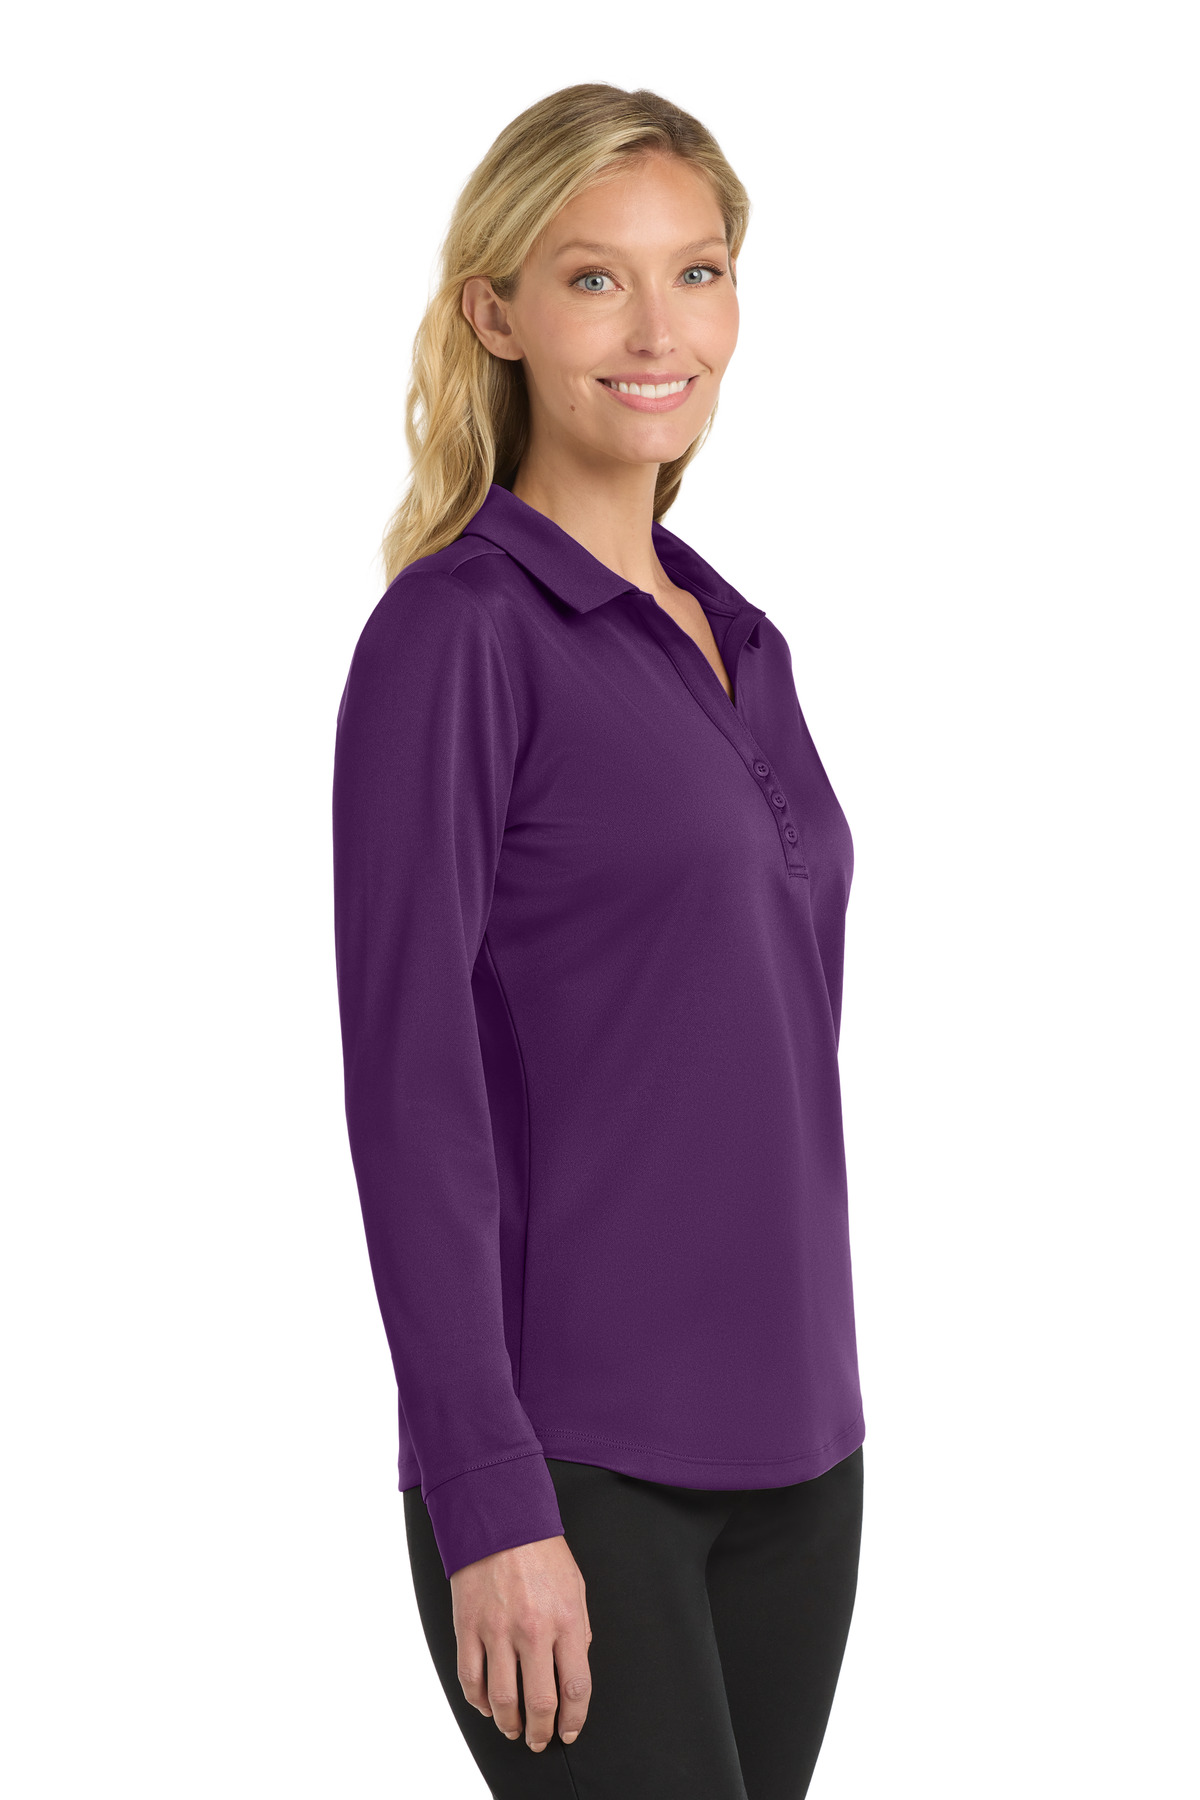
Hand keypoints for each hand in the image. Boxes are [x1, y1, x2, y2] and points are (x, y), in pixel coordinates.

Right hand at [451, 1533, 592, 1752]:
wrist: (498, 1517)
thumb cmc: (541, 1550)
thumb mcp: (575, 1586)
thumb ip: (578, 1630)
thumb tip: (573, 1669)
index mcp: (566, 1619)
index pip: (576, 1687)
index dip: (575, 1719)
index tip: (569, 1731)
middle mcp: (533, 1630)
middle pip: (539, 1702)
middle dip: (541, 1732)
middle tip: (539, 1740)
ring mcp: (497, 1630)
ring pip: (502, 1699)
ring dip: (509, 1724)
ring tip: (514, 1730)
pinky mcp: (468, 1626)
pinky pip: (470, 1678)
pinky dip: (478, 1702)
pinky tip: (487, 1707)